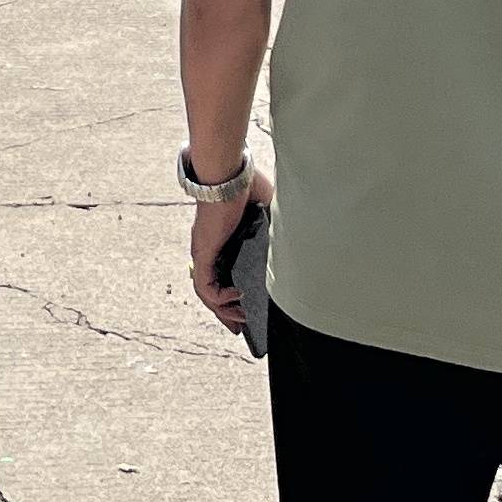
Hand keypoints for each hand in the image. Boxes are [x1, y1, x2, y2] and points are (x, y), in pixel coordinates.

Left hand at [187, 158, 272, 334]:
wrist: (228, 173)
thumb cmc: (245, 183)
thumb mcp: (269, 209)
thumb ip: (279, 225)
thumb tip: (299, 237)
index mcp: (225, 239)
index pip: (225, 273)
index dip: (232, 293)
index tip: (245, 307)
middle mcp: (211, 248)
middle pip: (213, 289)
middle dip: (226, 312)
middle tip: (240, 327)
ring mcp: (204, 251)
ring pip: (207, 292)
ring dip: (222, 310)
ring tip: (239, 321)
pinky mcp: (202, 252)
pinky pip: (204, 286)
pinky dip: (217, 298)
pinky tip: (234, 300)